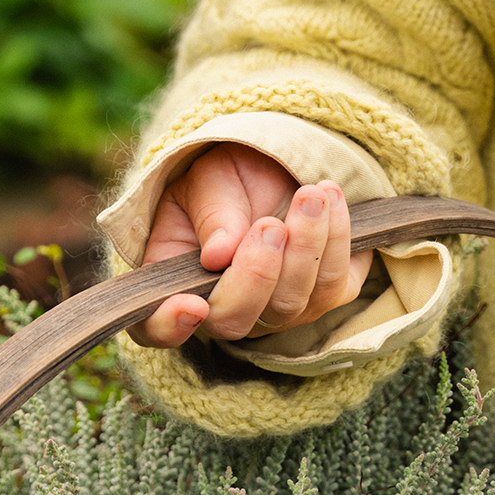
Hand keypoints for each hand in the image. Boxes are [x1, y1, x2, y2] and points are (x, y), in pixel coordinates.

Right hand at [127, 143, 372, 349]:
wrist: (278, 166)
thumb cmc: (227, 178)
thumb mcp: (206, 179)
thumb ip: (211, 213)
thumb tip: (219, 253)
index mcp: (175, 285)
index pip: (157, 328)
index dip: (170, 325)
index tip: (192, 305)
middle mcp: (224, 311)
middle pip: (235, 321)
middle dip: (257, 274)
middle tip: (270, 224)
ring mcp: (274, 313)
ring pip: (290, 304)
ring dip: (305, 247)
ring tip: (310, 195)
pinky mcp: (322, 298)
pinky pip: (333, 285)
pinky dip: (336, 238)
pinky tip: (330, 197)